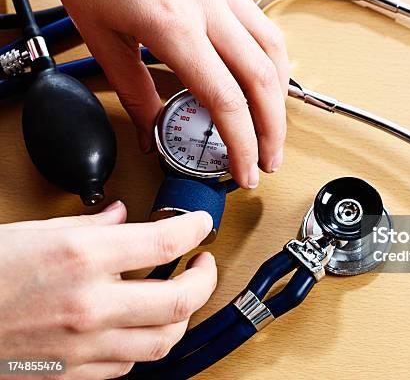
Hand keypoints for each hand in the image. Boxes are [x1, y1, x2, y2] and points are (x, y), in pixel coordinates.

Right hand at [0, 201, 215, 378]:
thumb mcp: (33, 231)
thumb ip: (88, 225)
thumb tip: (122, 217)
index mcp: (80, 259)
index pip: (164, 243)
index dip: (193, 229)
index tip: (200, 225)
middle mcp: (89, 305)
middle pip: (180, 300)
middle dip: (205, 279)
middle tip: (204, 263)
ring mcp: (83, 345)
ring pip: (163, 341)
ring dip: (182, 316)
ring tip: (182, 296)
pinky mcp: (72, 373)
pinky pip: (128, 365)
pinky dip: (144, 344)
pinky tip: (141, 326)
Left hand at [46, 0, 289, 188]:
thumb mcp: (102, 35)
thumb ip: (132, 90)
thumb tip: (150, 131)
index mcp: (173, 24)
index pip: (225, 99)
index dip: (241, 144)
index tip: (245, 171)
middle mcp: (208, 5)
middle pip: (262, 80)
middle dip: (272, 130)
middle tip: (268, 161)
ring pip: (274, 51)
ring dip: (279, 98)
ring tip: (272, 128)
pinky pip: (264, 27)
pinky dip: (273, 63)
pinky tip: (266, 82)